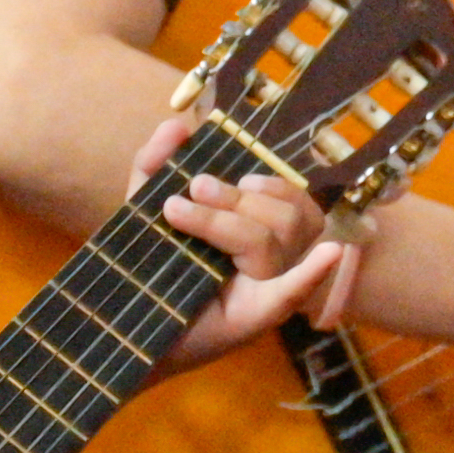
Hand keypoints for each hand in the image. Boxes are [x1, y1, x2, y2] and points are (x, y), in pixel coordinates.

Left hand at [142, 118, 363, 370]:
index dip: (270, 182)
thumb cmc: (150, 271)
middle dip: (232, 198)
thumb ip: (156, 166)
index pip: (294, 200)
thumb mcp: (147, 211)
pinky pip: (291, 292)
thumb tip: (176, 125)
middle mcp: (278, 263)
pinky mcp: (256, 317)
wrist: (124, 327)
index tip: (217, 175)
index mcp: (264, 235)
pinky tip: (329, 254)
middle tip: (188, 192)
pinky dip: (312, 273)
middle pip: (286, 218)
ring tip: (181, 213)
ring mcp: (271, 290)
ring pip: (276, 238)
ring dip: (225, 219)